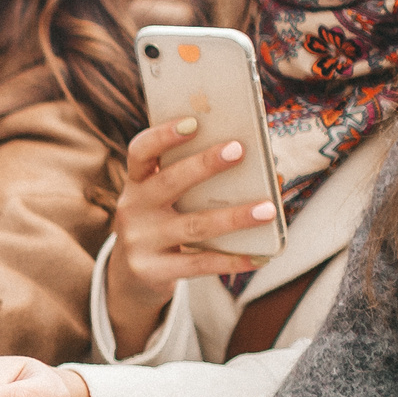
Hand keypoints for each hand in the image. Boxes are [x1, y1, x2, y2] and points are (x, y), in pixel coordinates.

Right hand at [104, 117, 276, 355]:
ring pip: (193, 227)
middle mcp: (133, 209)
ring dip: (233, 217)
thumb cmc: (160, 223)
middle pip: (169, 182)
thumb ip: (185, 180)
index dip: (163, 135)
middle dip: (205, 165)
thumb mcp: (161, 199)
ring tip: (268, 209)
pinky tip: (258, 257)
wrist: (130, 275)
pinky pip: (198, 264)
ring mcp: (140, 242)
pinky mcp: (152, 271)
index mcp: (136, 183)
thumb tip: (244, 159)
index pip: (140, 151)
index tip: (193, 122)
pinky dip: (231, 260)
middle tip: (240, 149)